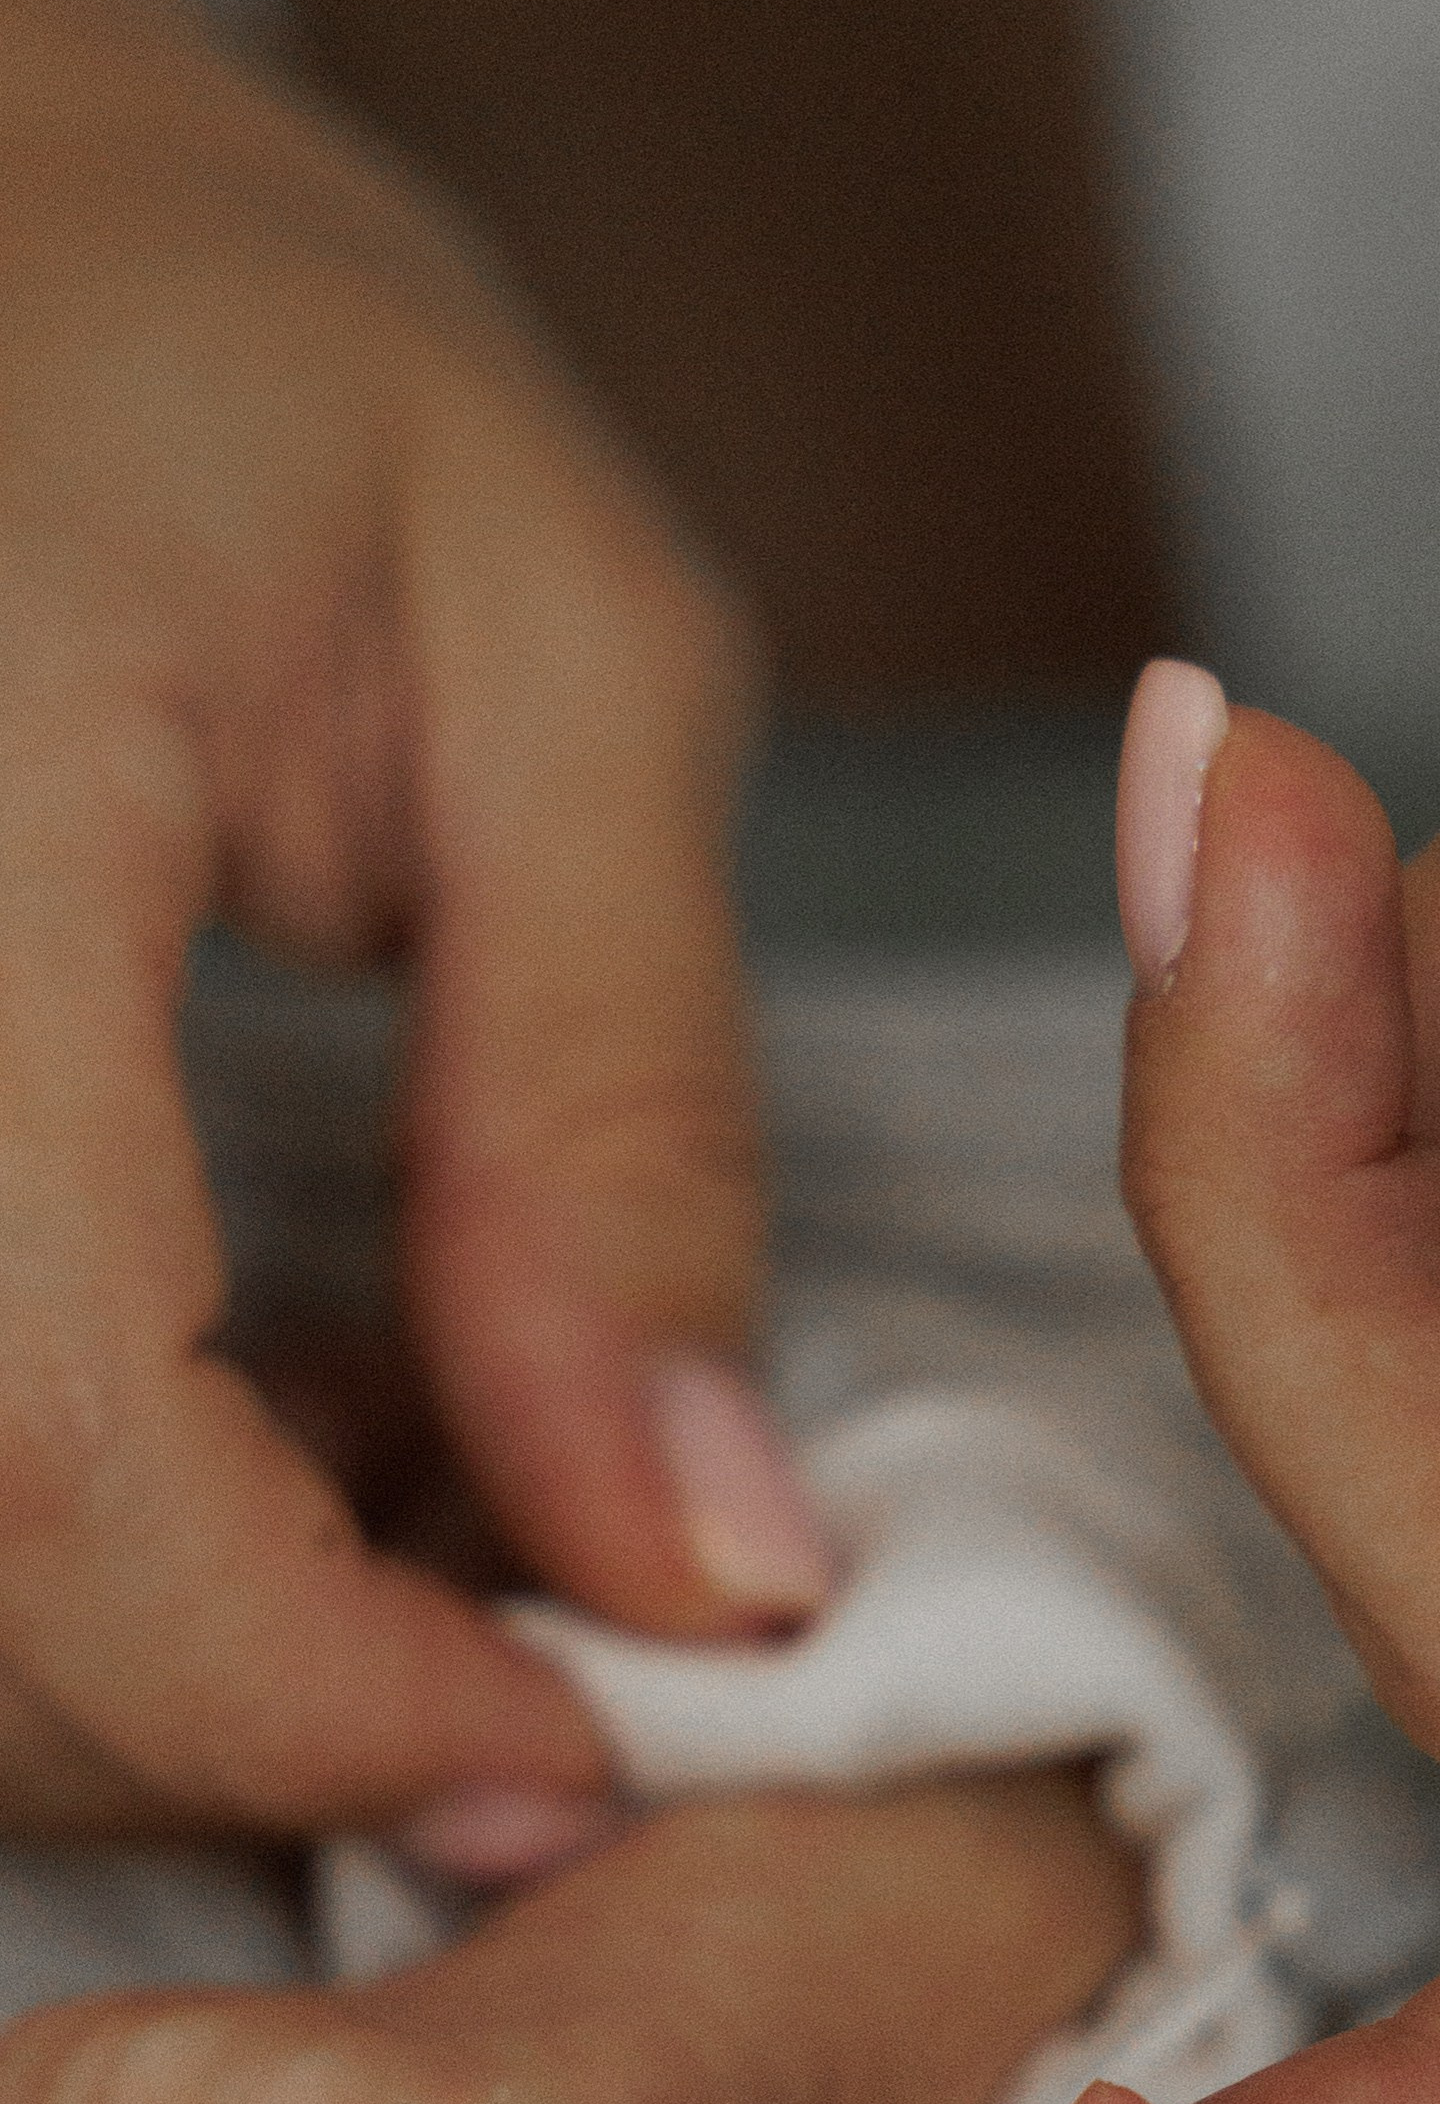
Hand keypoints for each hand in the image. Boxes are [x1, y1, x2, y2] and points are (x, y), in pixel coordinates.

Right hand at [0, 0, 828, 1855]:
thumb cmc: (266, 360)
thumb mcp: (564, 673)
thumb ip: (625, 1132)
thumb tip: (709, 1568)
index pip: (57, 1451)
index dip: (326, 1692)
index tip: (579, 1743)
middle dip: (270, 1715)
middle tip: (552, 1647)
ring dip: (188, 1647)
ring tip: (439, 1481)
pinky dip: (104, 1546)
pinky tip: (292, 1417)